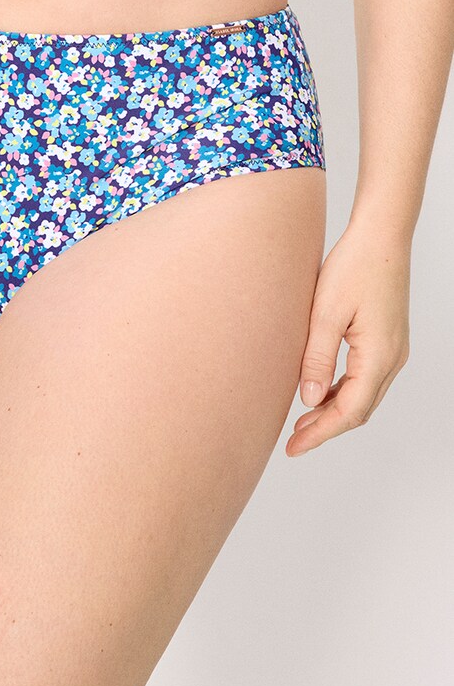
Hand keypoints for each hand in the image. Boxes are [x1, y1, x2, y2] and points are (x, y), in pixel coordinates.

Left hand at [286, 220, 410, 456]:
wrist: (381, 237)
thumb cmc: (354, 267)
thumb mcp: (325, 313)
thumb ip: (317, 359)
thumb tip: (308, 401)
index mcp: (379, 356)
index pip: (349, 411)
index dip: (320, 434)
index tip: (293, 448)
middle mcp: (392, 358)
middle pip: (359, 409)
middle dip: (326, 429)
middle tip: (292, 443)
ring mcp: (393, 350)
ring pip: (364, 396)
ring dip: (333, 412)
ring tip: (300, 423)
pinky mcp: (387, 340)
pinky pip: (365, 379)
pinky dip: (342, 392)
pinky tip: (318, 392)